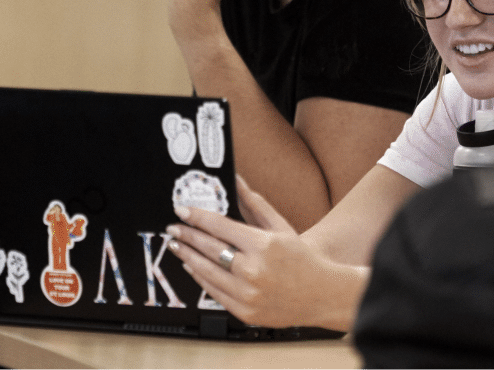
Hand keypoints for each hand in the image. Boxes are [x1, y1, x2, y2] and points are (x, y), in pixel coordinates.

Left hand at [166, 175, 359, 330]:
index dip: (197, 217)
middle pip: (209, 249)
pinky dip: (199, 278)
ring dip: (187, 256)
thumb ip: (254, 203)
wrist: (320, 294)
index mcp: (262, 246)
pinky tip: (192, 266)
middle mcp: (253, 271)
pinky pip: (213, 293)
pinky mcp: (244, 312)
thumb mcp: (280, 226)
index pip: (220, 227)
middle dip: (187, 236)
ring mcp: (247, 294)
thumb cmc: (300, 258)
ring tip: (177, 245)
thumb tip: (236, 181)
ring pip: (206, 272)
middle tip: (173, 228)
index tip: (182, 211)